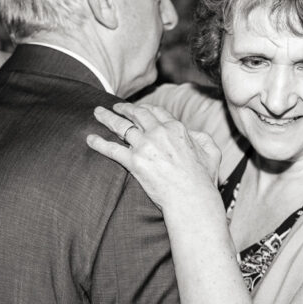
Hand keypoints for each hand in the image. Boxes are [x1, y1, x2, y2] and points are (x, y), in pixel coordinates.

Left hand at [86, 102, 220, 211]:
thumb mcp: (212, 153)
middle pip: (137, 114)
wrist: (191, 198)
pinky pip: (112, 149)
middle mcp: (159, 133)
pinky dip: (99, 143)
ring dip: (107, 118)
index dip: (145, 108)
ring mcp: (145, 146)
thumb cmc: (204, 180)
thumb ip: (204, 139)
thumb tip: (195, 135)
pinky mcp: (134, 162)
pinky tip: (90, 139)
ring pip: (121, 126)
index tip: (138, 108)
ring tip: (97, 113)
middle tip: (114, 106)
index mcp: (177, 129)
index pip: (157, 112)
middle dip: (124, 108)